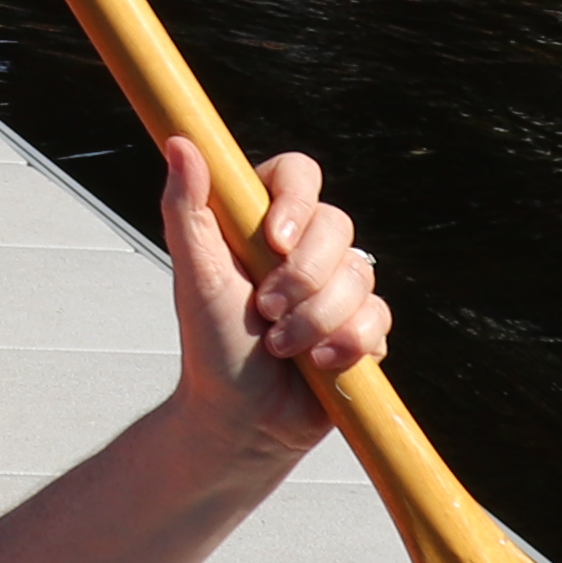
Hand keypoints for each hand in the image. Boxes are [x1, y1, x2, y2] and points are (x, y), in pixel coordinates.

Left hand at [158, 135, 381, 459]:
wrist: (241, 420)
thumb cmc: (210, 346)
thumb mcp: (195, 276)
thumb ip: (187, 209)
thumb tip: (182, 142)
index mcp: (261, 221)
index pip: (297, 173)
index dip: (296, 200)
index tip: (275, 240)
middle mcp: (303, 246)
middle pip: (337, 224)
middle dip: (303, 278)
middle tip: (265, 312)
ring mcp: (337, 286)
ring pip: (360, 275)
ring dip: (316, 319)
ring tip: (280, 345)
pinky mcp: (362, 326)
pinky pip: (379, 317)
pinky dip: (347, 344)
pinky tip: (317, 362)